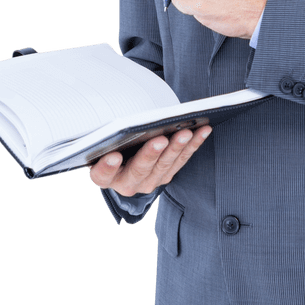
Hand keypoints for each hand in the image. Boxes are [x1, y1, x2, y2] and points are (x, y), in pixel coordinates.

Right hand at [88, 125, 211, 195]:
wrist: (123, 153)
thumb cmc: (111, 142)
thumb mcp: (104, 141)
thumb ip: (108, 135)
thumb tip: (120, 121)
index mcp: (104, 176)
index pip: (102, 175)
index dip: (107, 167)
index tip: (113, 156)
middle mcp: (126, 183)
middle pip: (139, 169)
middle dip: (150, 154)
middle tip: (160, 140)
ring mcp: (148, 182)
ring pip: (164, 165)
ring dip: (176, 147)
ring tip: (185, 132)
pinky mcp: (166, 175)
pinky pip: (181, 160)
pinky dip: (192, 144)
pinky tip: (202, 130)